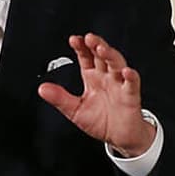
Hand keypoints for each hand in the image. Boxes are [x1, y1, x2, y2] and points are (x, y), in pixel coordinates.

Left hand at [37, 33, 155, 156]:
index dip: (81, 47)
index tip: (74, 40)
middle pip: (102, 56)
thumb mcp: (75, 110)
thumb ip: (60, 99)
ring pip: (116, 64)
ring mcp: (119, 84)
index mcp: (92, 78)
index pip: (86, 57)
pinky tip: (126, 72)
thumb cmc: (101, 122)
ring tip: (102, 49)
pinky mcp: (130, 96)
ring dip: (110, 55)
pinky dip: (131, 76)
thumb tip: (42, 89)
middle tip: (89, 38)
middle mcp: (106, 77)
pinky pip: (132, 84)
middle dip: (96, 45)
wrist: (120, 137)